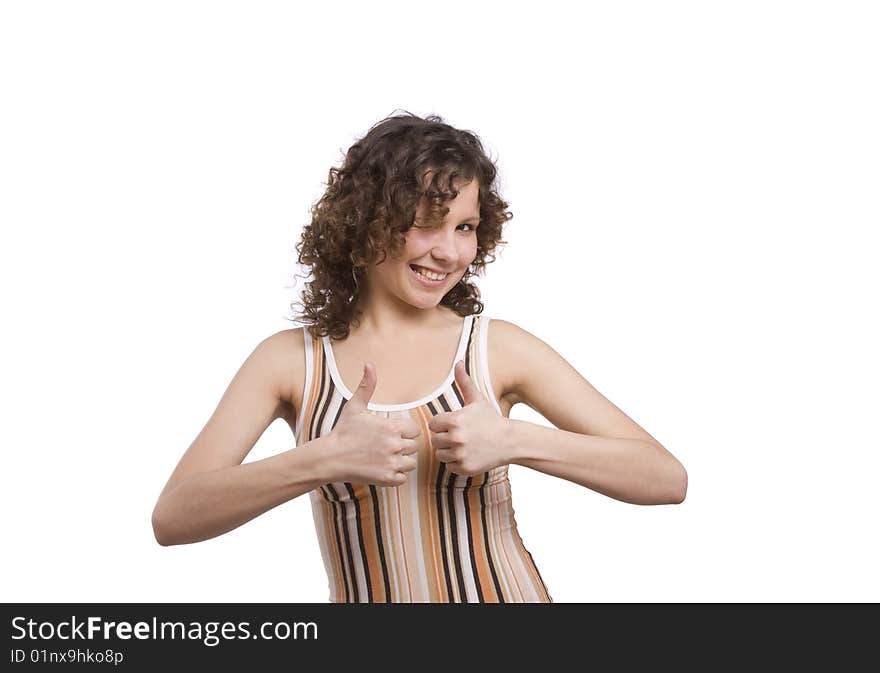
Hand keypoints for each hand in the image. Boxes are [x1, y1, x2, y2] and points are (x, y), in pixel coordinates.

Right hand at [326, 362, 420, 486]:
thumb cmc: (342, 431)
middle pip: (413, 447)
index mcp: (392, 427)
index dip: (405, 432)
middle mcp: (395, 444)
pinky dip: (395, 475)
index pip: (414, 430)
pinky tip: (382, 469)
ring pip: (410, 463)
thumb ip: (366, 386)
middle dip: (403, 447)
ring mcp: (392, 463)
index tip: (392, 434)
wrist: (330, 458)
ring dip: (401, 461)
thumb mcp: (354, 407)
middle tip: (385, 447)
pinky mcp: (387, 479)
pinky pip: (402, 478)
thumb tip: (369, 364)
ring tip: (385, 458)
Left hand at [427, 360, 511, 476]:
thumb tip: (457, 361)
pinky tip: (468, 454)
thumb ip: (464, 382)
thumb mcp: (477, 400)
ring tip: (463, 445)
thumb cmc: (491, 419)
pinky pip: (449, 466)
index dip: (442, 424)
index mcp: (455, 420)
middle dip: (444, 438)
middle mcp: (456, 438)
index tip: (454, 424)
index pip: (433, 425)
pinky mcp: (465, 468)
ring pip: (440, 454)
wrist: (510, 441)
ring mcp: (460, 454)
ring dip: (449, 451)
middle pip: (435, 440)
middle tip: (459, 435)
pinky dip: (456, 462)